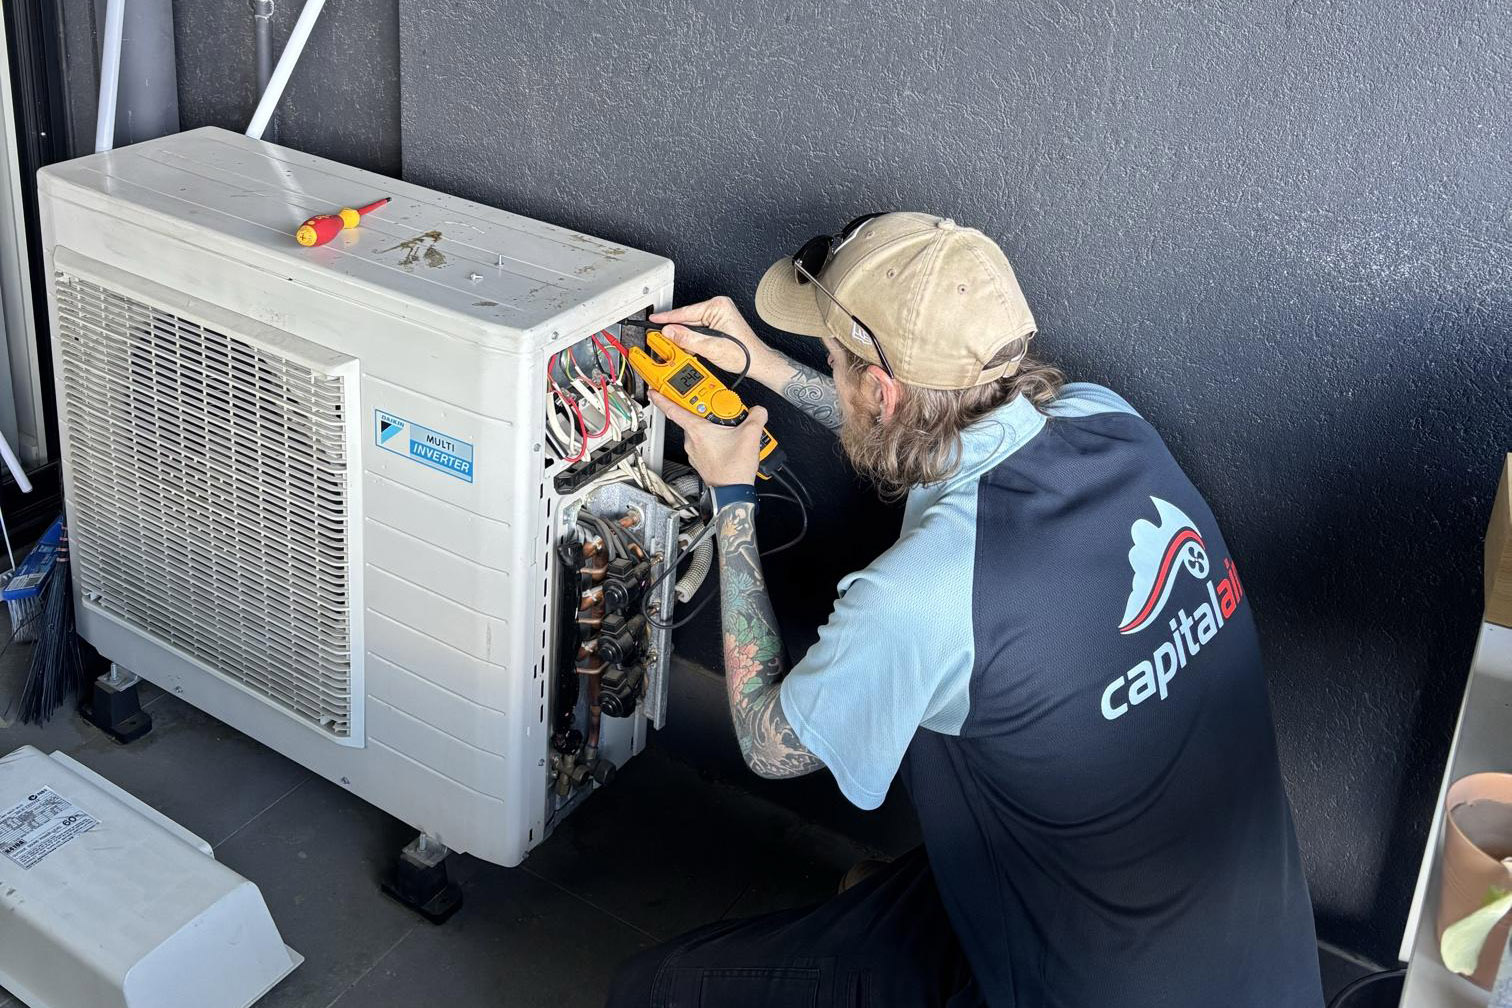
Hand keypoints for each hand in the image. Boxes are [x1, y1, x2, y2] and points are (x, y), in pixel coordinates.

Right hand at [650, 296, 772, 375]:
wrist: (758, 363)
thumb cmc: (744, 354)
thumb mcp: (711, 348)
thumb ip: (688, 339)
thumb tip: (670, 332)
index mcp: (718, 307)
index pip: (686, 312)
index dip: (667, 318)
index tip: (654, 319)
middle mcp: (719, 307)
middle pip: (687, 318)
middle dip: (676, 330)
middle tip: (660, 337)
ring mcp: (719, 315)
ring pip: (692, 326)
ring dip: (684, 337)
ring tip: (675, 346)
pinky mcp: (718, 324)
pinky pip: (698, 330)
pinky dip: (692, 339)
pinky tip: (688, 347)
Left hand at [650, 389, 766, 486]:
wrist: (732, 492)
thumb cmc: (733, 470)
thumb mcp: (751, 435)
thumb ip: (756, 416)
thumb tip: (758, 411)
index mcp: (697, 430)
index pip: (673, 409)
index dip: (662, 398)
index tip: (655, 391)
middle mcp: (692, 441)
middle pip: (694, 417)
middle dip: (708, 411)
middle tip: (722, 409)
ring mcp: (695, 452)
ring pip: (701, 431)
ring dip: (713, 426)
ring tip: (731, 428)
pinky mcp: (701, 460)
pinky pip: (705, 443)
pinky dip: (715, 439)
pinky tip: (729, 442)